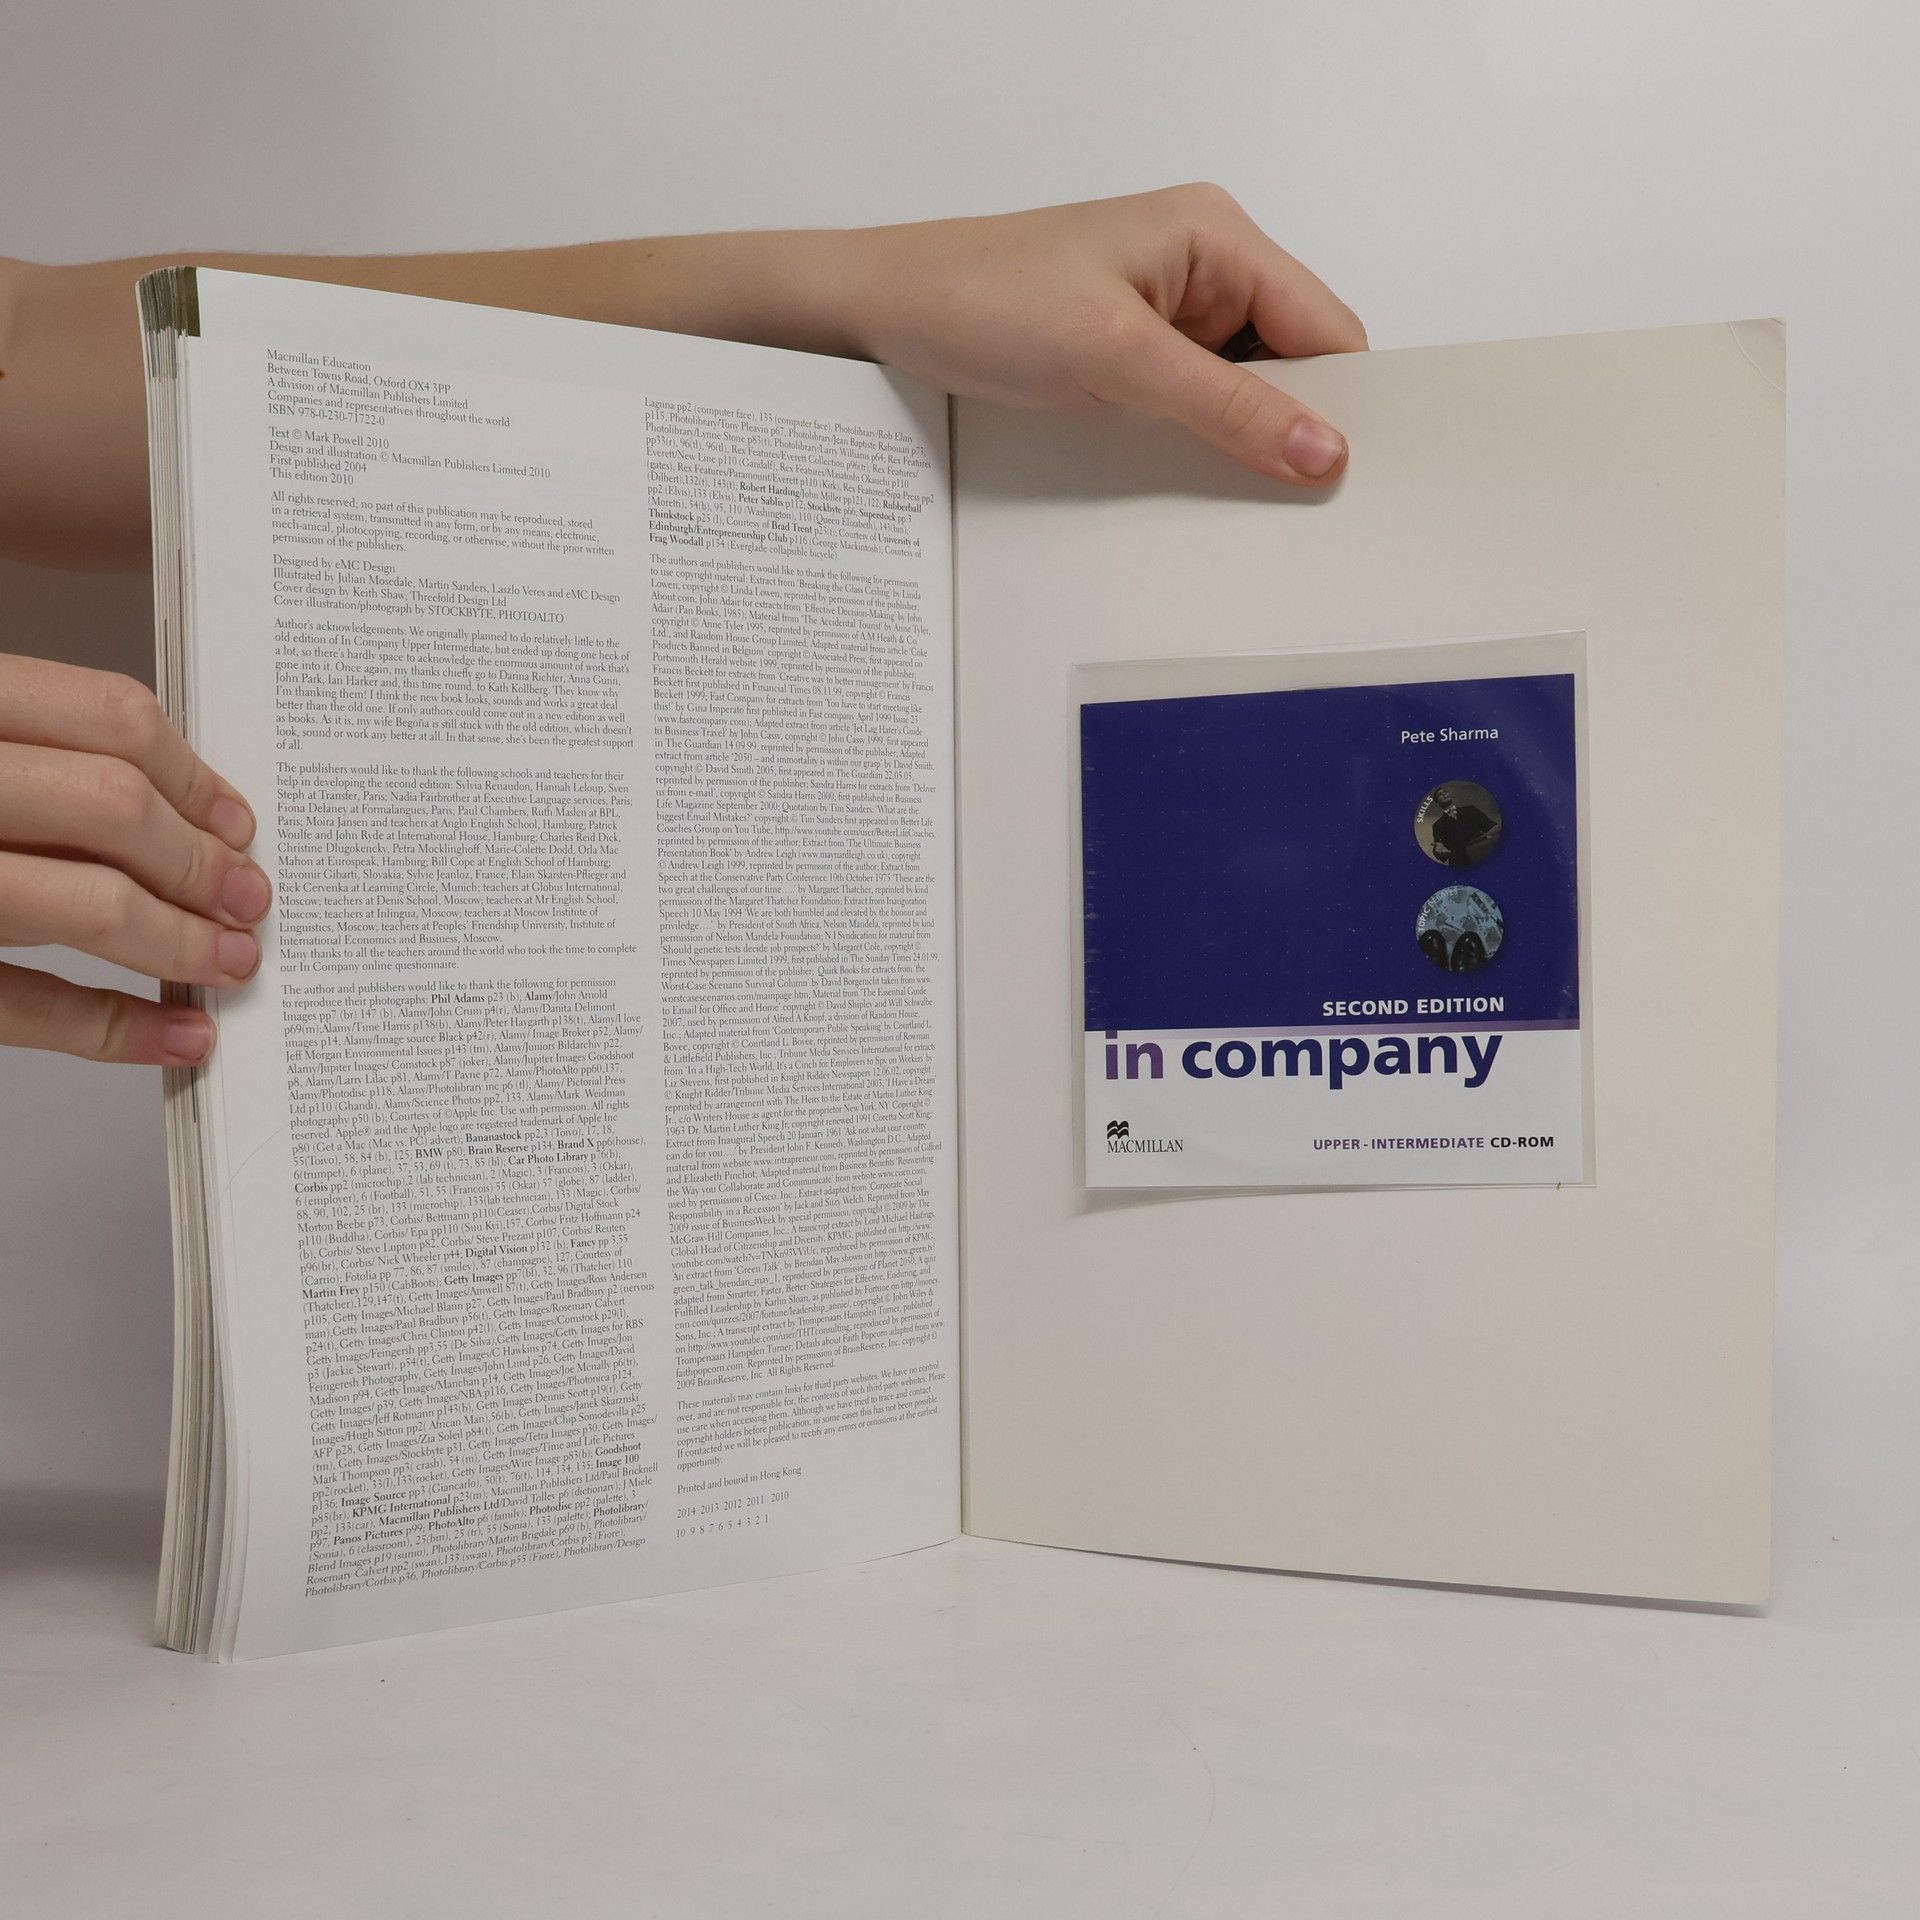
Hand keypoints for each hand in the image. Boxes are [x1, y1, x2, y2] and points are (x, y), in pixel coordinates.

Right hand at [0, 654, 269, 1064]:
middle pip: (111, 808)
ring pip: (82, 904)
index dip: (194, 775)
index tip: (236, 821)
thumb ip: (27, 753)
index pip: (107, 717)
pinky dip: (116, 1028)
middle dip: (199, 862)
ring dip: (179, 941)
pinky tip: (176, 1034)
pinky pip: (23, 1004)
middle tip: (247, 897)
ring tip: (229, 960)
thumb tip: (171, 808)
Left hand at [835, 183, 1367, 483]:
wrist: (882, 312)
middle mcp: (1201, 266)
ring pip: (1243, 389)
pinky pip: (1193, 403)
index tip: (1350, 479)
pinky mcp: (1128, 352)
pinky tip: (1191, 481)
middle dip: (1295, 426)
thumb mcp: (1117, 358)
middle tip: (1300, 506)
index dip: (1345, 401)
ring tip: (1240, 498)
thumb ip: (1226, 406)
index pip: (1324, 325)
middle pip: (1292, 360)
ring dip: (1241, 440)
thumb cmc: (983, 299)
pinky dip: (1198, 442)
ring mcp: (1164, 312)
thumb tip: (1323, 450)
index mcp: (1216, 237)